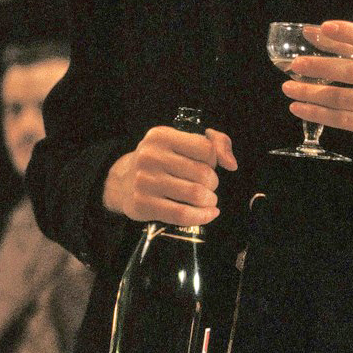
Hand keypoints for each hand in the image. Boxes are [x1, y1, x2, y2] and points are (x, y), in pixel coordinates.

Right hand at [103, 126, 236, 226]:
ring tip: (207, 199)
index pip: (206, 149)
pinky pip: (183, 214)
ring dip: (209, 200)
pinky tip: (208, 213)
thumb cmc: (160, 161)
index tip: (207, 165)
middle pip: (203, 174)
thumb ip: (215, 142)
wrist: (121, 182)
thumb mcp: (181, 141)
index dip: (214, 160)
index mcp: (161, 136)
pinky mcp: (144, 204)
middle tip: (207, 186)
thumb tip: (231, 163)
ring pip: (196, 194)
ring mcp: (145, 181)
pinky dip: (202, 216)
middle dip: (213, 183)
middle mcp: (151, 156)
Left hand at [282, 20, 352, 178]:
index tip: (324, 27)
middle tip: (295, 65)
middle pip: (352, 71)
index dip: (349, 32)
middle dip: (319, 67)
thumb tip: (312, 32)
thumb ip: (349, 47)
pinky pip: (342, 120)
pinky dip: (317, 113)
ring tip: (288, 88)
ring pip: (342, 98)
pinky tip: (299, 107)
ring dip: (311, 93)